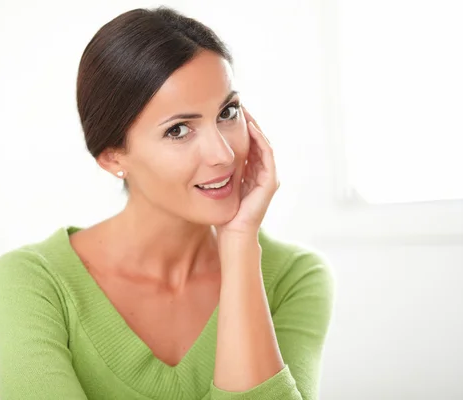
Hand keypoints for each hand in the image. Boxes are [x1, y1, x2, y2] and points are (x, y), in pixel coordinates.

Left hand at [216, 107, 279, 237]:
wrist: (232, 237)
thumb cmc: (220, 215)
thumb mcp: (213, 186)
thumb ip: (210, 172)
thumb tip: (193, 154)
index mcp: (249, 173)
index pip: (247, 142)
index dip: (238, 125)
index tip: (226, 109)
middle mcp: (261, 173)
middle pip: (256, 139)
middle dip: (247, 121)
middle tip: (237, 102)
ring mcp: (267, 177)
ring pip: (263, 143)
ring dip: (254, 125)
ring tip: (243, 109)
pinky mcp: (270, 182)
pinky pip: (267, 154)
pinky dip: (260, 139)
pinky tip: (250, 126)